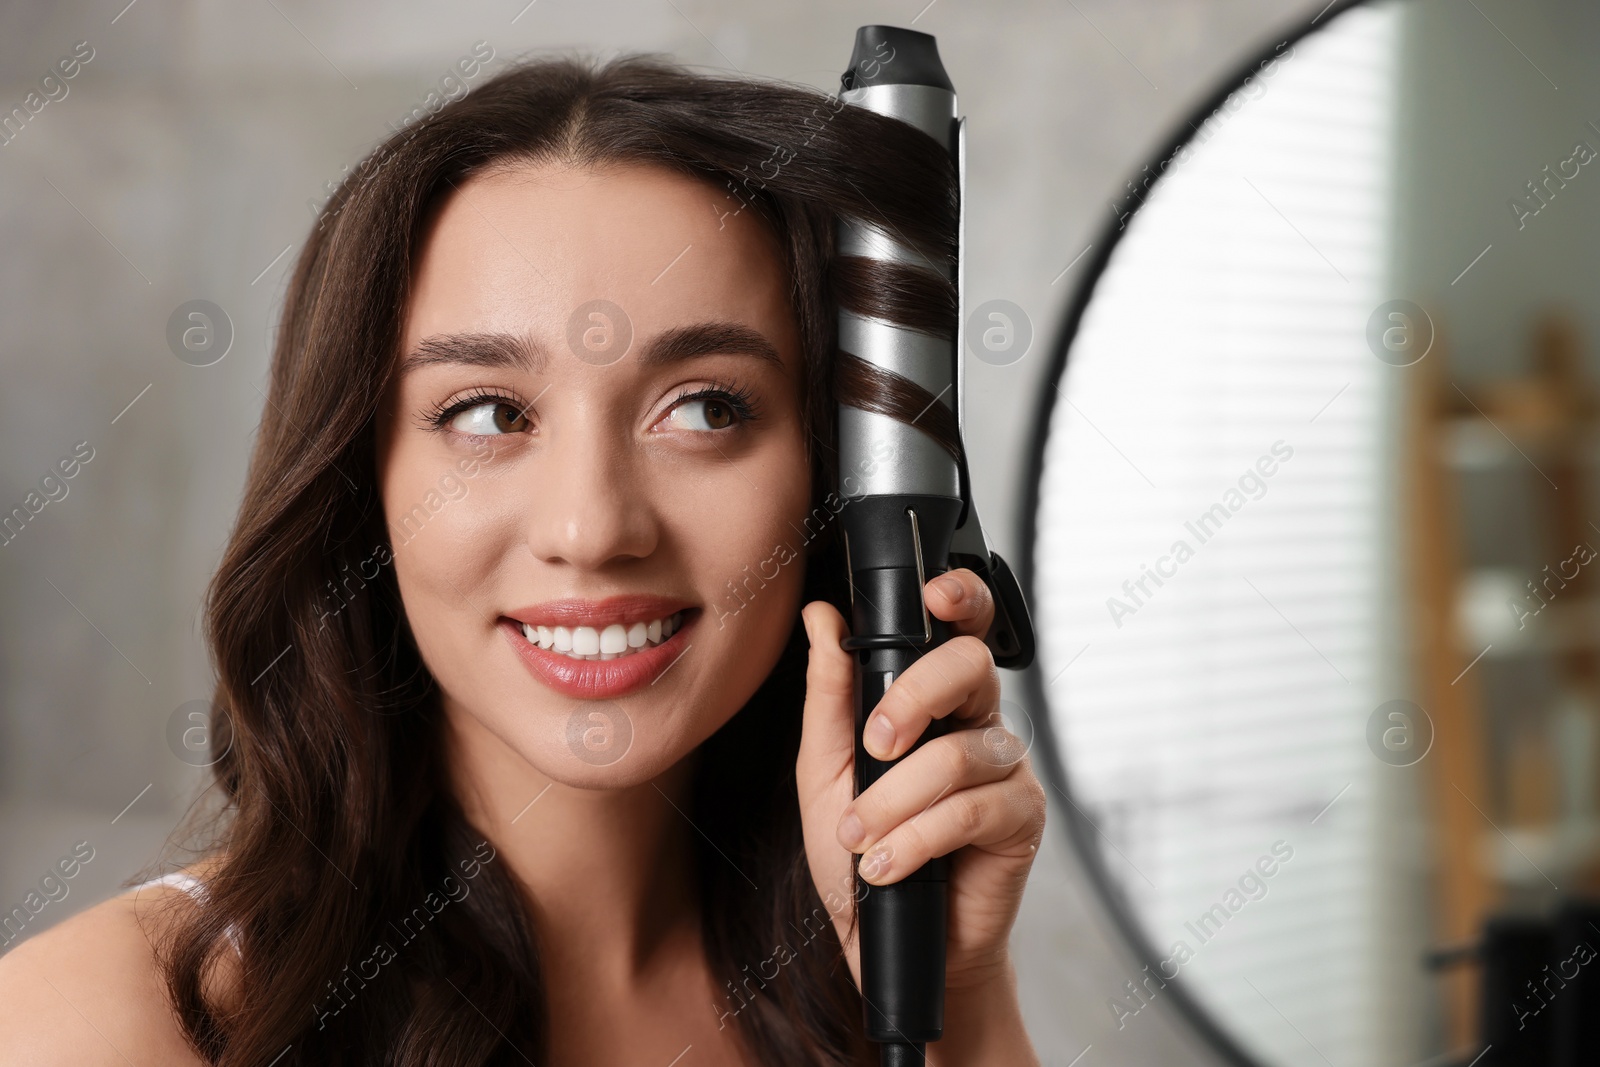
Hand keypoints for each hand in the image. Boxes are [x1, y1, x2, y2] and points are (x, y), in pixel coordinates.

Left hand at [795, 568, 1046, 999]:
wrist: (883, 939)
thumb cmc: (858, 852)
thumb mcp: (823, 770)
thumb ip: (828, 694)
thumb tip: (822, 617)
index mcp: (934, 699)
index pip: (961, 628)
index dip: (961, 598)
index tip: (932, 597)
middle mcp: (977, 721)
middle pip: (970, 667)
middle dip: (913, 698)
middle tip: (873, 746)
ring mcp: (1005, 768)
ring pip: (958, 754)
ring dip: (893, 802)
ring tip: (859, 839)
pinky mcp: (1022, 818)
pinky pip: (973, 810)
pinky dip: (917, 840)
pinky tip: (888, 865)